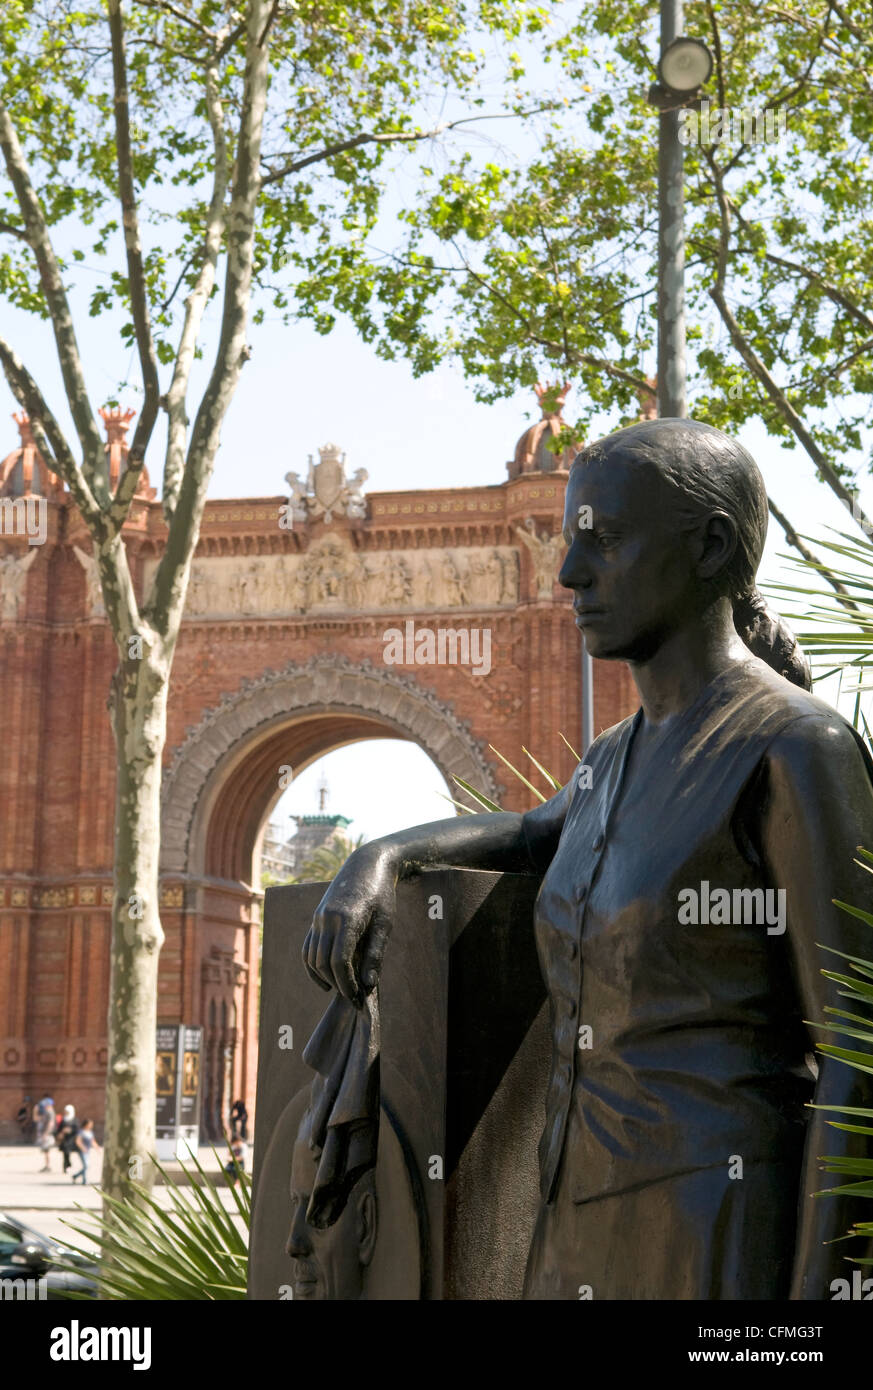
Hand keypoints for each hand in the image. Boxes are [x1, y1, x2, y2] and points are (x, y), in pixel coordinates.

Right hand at [302, 845, 397, 1002]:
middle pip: (324, 963)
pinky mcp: (316, 918)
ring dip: (325, 977)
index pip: (340, 962)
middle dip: (338, 984)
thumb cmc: (382, 893)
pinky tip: (325, 980)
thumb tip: (368, 984)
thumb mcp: (385, 924)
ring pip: (312, 958)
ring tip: (343, 989)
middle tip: (354, 998)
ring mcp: (318, 918)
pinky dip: (312, 966)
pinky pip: (307, 948)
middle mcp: (326, 919)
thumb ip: (375, 954)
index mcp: (346, 919)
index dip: (347, 984)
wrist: (367, 864)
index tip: (358, 998)